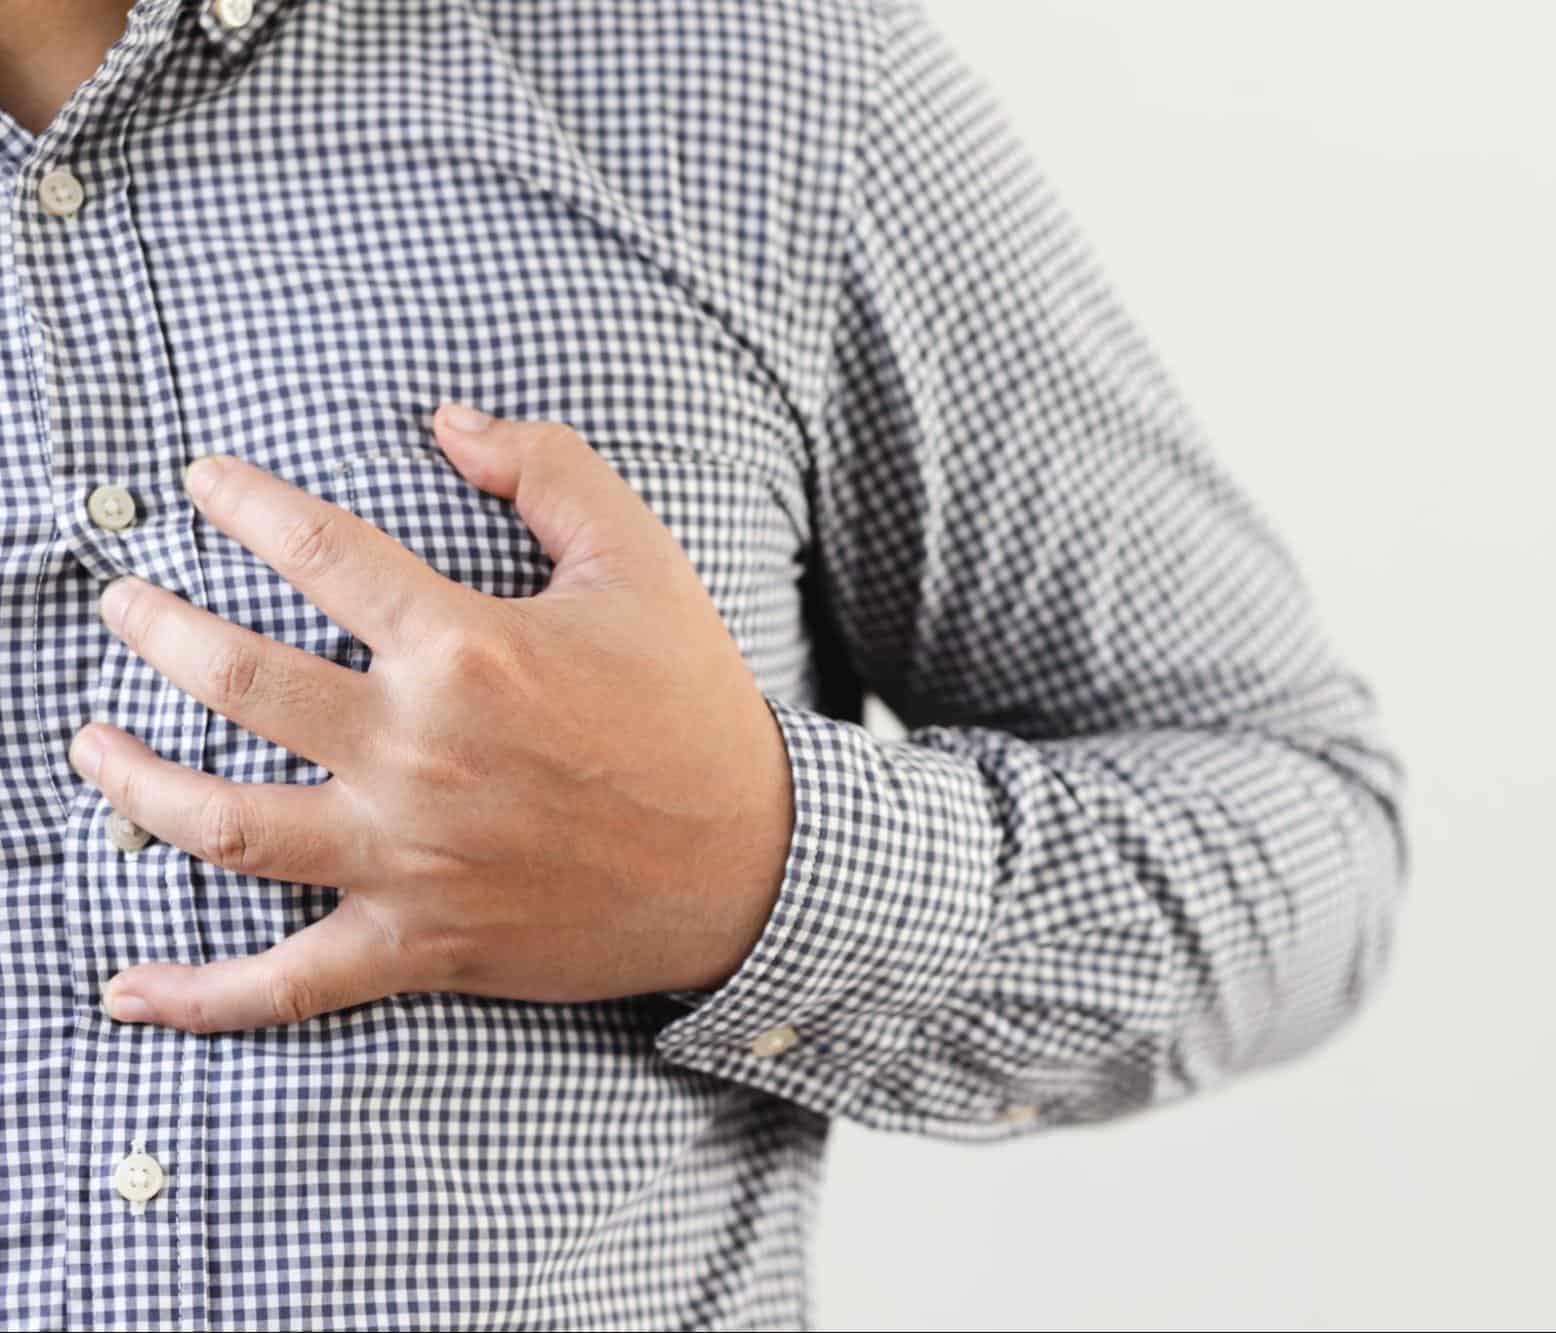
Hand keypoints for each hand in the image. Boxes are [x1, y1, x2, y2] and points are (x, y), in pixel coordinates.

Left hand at [70, 404, 795, 1031]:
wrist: (750, 863)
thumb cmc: (693, 708)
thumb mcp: (641, 564)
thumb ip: (547, 472)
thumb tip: (447, 422)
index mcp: (470, 649)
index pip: (320, 552)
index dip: (246, 504)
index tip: (202, 482)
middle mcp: (420, 752)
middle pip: (238, 680)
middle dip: (155, 630)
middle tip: (120, 604)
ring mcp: (411, 857)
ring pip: (225, 824)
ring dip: (134, 783)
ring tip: (88, 744)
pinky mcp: (422, 943)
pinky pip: (288, 986)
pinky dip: (201, 998)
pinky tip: (125, 990)